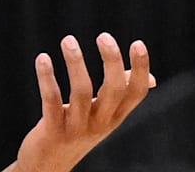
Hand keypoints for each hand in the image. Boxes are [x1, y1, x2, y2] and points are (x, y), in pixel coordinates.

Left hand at [12, 33, 154, 171]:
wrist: (48, 165)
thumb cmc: (79, 132)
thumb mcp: (104, 115)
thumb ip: (122, 94)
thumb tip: (151, 79)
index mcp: (115, 116)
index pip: (136, 93)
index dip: (140, 69)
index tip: (138, 43)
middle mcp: (101, 123)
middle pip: (114, 90)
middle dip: (111, 62)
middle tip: (103, 36)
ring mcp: (78, 128)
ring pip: (81, 92)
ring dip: (75, 63)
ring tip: (68, 40)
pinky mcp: (54, 131)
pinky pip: (52, 101)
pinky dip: (47, 78)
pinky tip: (43, 58)